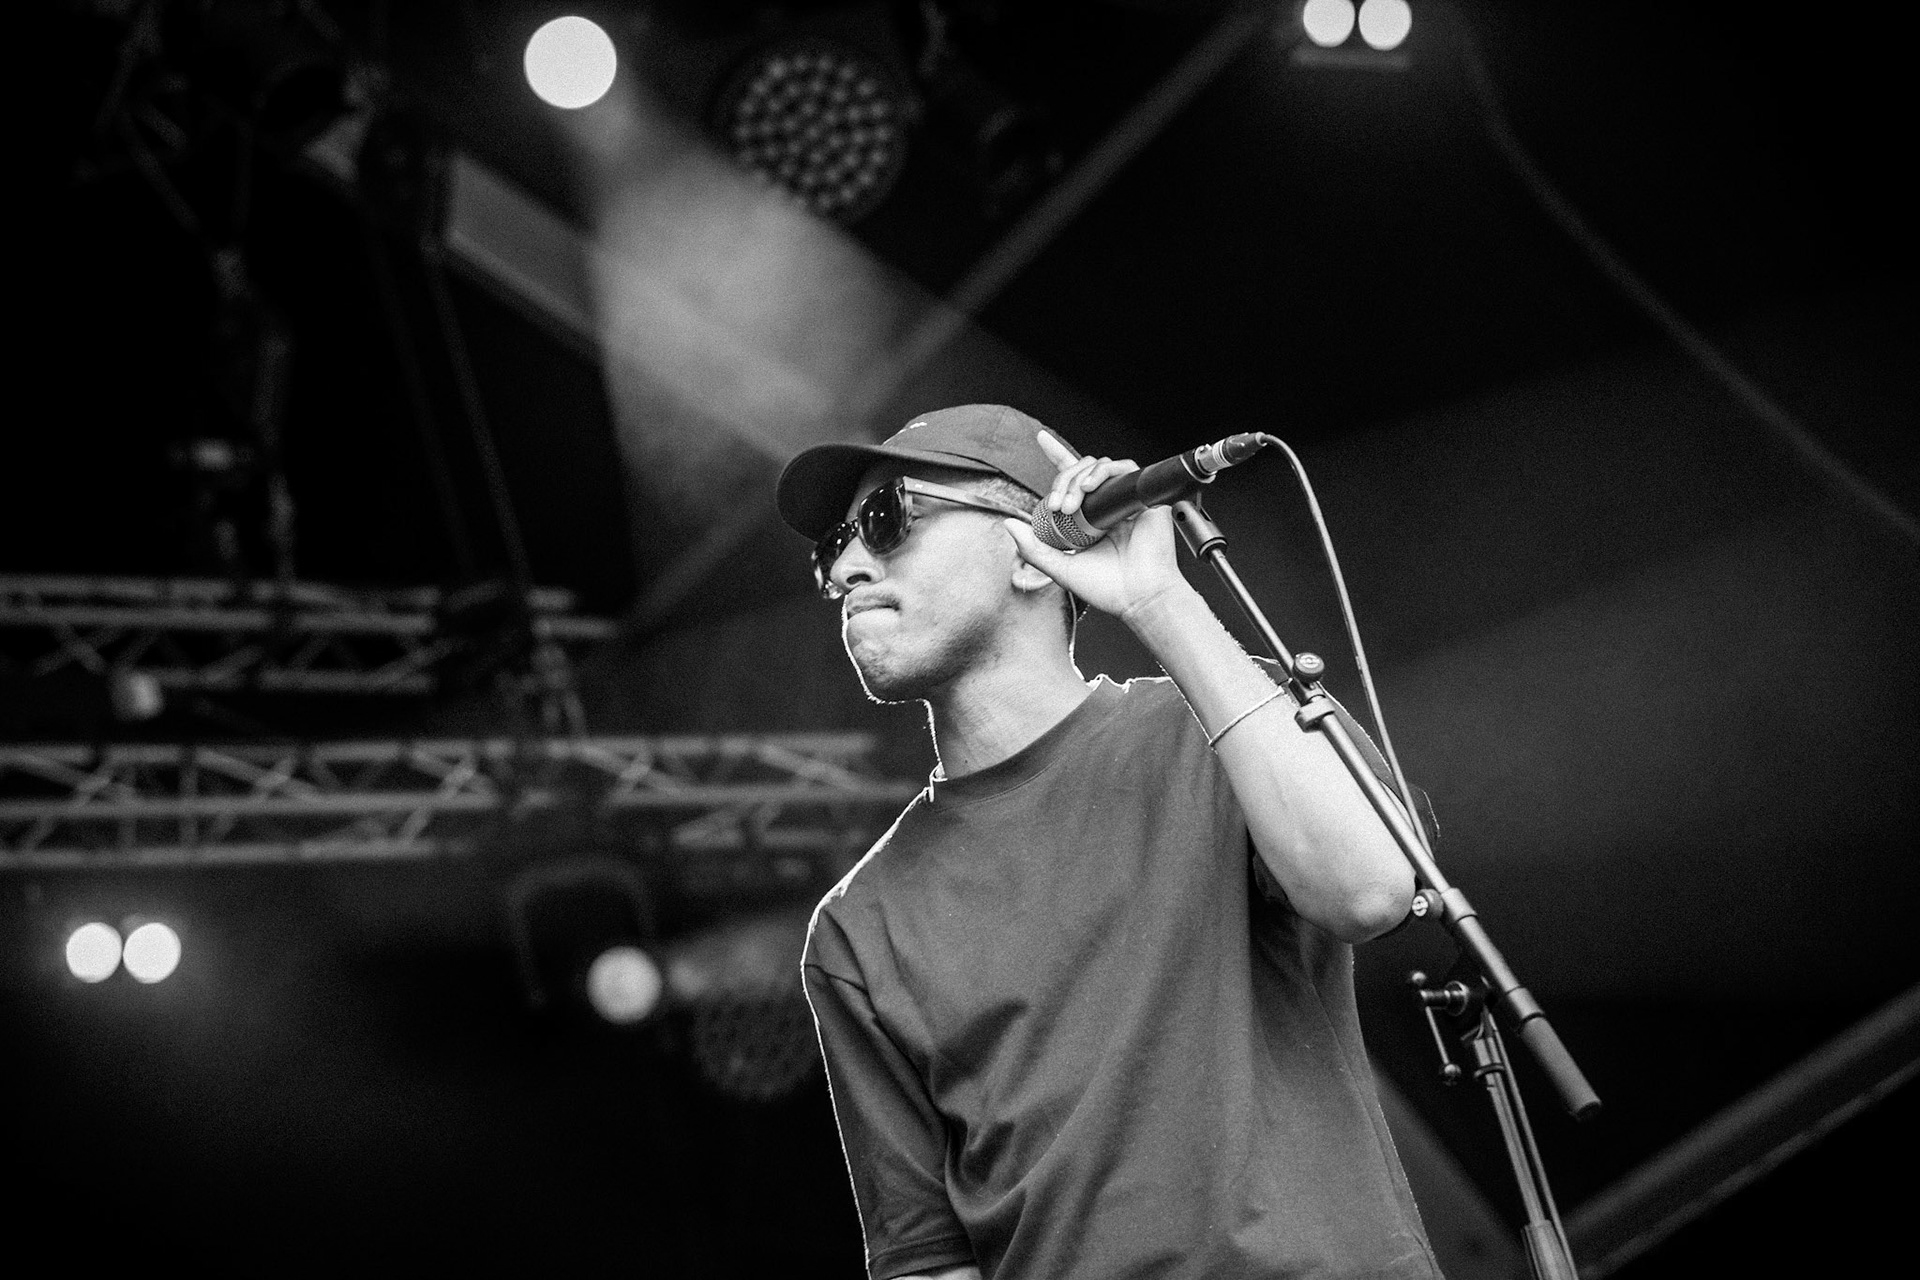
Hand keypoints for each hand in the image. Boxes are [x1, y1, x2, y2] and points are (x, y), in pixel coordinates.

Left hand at [1002, 431, 1192, 620]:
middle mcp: (1107, 506)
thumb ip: (1033, 547)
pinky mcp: (1143, 497)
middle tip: (1057, 506)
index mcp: (1089, 518)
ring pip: (1098, 467)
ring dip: (1077, 480)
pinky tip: (1090, 488)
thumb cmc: (1107, 588)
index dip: (1057, 455)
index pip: (1072, 480)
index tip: (1041, 439)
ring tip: (1071, 505)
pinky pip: (1123, 468)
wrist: (1138, 598)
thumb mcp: (1060, 567)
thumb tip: (1009, 523)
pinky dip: (1102, 472)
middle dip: (1062, 482)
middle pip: (1080, 472)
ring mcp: (1124, 500)